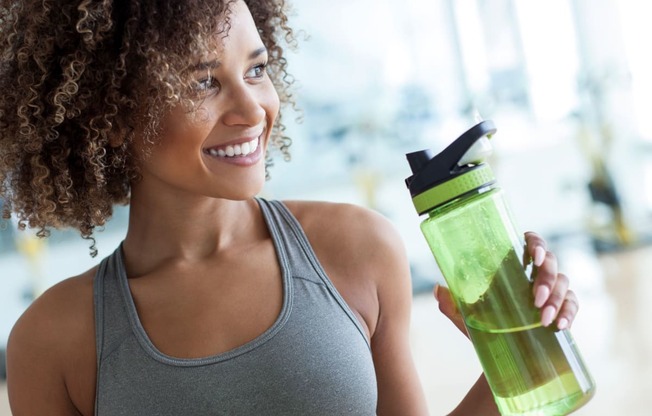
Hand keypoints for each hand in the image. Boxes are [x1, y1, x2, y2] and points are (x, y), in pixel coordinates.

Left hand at [434, 231, 579, 334]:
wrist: (501, 360)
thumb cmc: (485, 330)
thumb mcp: (465, 317)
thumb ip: (451, 304)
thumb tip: (439, 288)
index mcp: (514, 269)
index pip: (531, 244)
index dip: (537, 243)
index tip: (533, 256)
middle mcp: (536, 276)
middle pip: (552, 263)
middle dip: (547, 279)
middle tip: (535, 298)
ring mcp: (553, 294)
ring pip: (565, 284)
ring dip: (557, 299)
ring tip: (543, 319)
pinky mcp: (563, 312)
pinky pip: (574, 305)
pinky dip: (569, 313)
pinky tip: (559, 325)